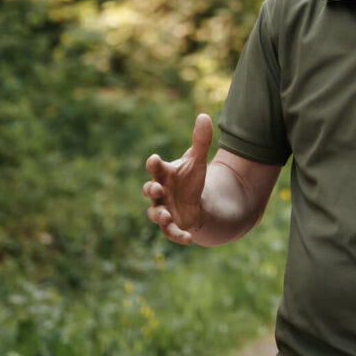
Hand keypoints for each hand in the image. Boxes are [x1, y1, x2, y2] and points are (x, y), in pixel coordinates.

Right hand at [144, 114, 212, 244]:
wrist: (195, 201)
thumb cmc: (190, 179)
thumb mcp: (197, 160)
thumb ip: (200, 140)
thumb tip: (204, 116)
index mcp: (163, 174)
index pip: (154, 168)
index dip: (153, 164)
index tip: (155, 159)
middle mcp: (159, 192)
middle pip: (150, 190)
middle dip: (152, 189)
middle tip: (156, 189)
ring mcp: (163, 209)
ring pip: (155, 213)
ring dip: (159, 215)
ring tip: (166, 216)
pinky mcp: (171, 224)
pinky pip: (170, 232)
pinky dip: (177, 235)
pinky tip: (188, 239)